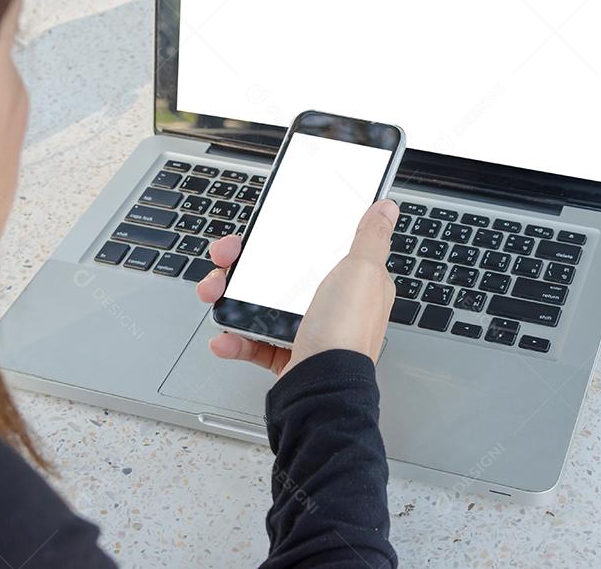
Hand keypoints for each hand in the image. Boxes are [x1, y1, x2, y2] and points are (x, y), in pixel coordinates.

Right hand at [196, 199, 398, 376]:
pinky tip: (224, 336)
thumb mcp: (363, 271)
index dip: (288, 235)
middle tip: (226, 261)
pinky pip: (253, 341)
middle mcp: (331, 305)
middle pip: (280, 273)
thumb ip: (371, 237)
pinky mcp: (286, 355)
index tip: (263, 230)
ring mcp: (307, 330)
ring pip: (260, 304)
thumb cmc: (346, 333)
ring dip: (229, 297)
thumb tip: (386, 208)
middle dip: (244, 264)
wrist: (322, 391)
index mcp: (354, 282)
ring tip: (214, 295)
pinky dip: (234, 338)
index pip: (317, 247)